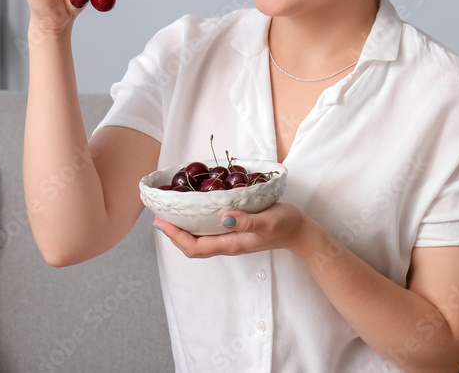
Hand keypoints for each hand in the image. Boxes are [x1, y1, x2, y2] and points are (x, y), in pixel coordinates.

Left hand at [154, 203, 310, 257]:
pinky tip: (194, 211)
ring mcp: (230, 239)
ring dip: (182, 230)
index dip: (176, 237)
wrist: (299, 232)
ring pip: (199, 240)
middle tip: (160, 217)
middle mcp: (227, 244)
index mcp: (232, 243)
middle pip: (192, 246)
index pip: (195, 247)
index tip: (162, 222)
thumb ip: (247, 220)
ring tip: (171, 214)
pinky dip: (196, 224)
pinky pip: (209, 233)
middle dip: (173, 234)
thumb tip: (223, 218)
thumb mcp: (268, 220)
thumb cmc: (284, 225)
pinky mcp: (235, 231)